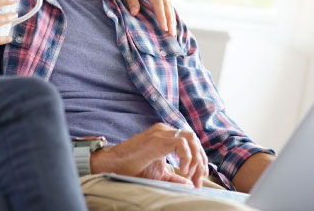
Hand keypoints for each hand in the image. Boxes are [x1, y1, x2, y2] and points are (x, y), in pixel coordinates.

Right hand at [90, 123, 208, 187]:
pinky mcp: (157, 139)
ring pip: (191, 139)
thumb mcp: (158, 174)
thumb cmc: (132, 168)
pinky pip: (181, 143)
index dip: (199, 159)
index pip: (191, 142)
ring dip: (196, 159)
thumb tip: (189, 184)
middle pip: (194, 139)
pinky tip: (183, 171)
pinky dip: (186, 157)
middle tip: (199, 179)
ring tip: (190, 175)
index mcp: (166, 135)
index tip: (199, 178)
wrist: (112, 164)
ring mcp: (161, 132)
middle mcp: (165, 130)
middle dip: (201, 160)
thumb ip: (174, 177)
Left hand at [107, 0, 175, 35]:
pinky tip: (170, 19)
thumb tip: (134, 13)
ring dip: (171, 16)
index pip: (158, 2)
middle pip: (167, 4)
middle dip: (170, 20)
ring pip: (169, 2)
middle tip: (172, 34)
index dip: (161, 16)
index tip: (164, 28)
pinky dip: (169, 10)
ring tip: (173, 30)